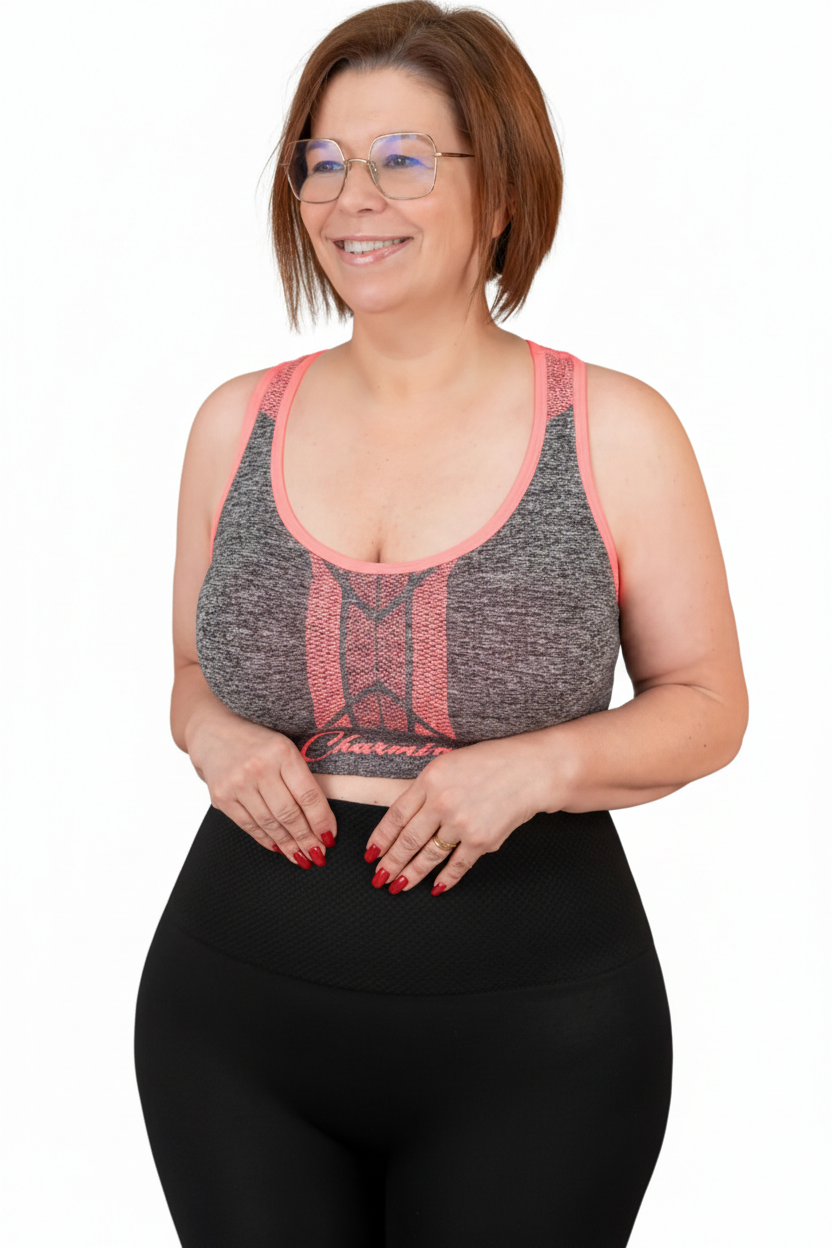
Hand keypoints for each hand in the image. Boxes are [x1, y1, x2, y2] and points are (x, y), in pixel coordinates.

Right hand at [187, 710, 337, 868]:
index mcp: (282, 752)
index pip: (308, 795)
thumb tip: (321, 819)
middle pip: (289, 813)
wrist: (215, 734)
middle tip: (318, 854)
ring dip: (289, 845)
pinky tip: (280, 848)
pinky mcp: (221, 797)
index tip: (330, 837)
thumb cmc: (259, 744)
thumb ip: (301, 777)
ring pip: (269, 823)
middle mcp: (258, 767)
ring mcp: (237, 783)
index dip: (321, 820)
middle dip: (306, 839)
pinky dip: (266, 840)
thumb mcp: (285, 748)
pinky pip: (249, 825)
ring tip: (301, 856)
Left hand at [363, 734, 555, 894]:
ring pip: (428, 855)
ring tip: (398, 886)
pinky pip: (458, 865)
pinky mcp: (481, 840)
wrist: (530, 771)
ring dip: (411, 874)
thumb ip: (425, 790)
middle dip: (390, 863)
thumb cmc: (491, 763)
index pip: (396, 816)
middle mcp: (442, 803)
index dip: (381, 838)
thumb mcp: (448, 764)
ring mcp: (461, 823)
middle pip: (408, 839)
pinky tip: (436, 887)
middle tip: (378, 878)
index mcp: (430, 780)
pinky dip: (446, 878)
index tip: (370, 853)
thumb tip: (404, 820)